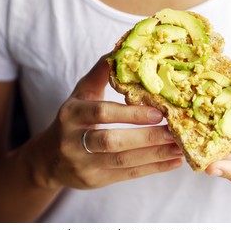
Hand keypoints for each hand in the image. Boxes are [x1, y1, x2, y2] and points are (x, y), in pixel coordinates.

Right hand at [30, 54, 183, 189]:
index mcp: (72, 114)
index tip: (157, 112)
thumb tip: (122, 49)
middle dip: (146, 137)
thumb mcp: (80, 94)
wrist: (49, 159)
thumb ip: (101, 74)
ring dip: (155, 155)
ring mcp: (84, 164)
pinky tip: (174, 161)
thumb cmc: (72, 119)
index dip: (129, 114)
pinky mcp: (95, 180)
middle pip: (112, 141)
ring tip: (180, 147)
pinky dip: (153, 168)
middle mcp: (74, 141)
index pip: (101, 113)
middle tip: (175, 132)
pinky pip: (128, 175)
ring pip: (123, 161)